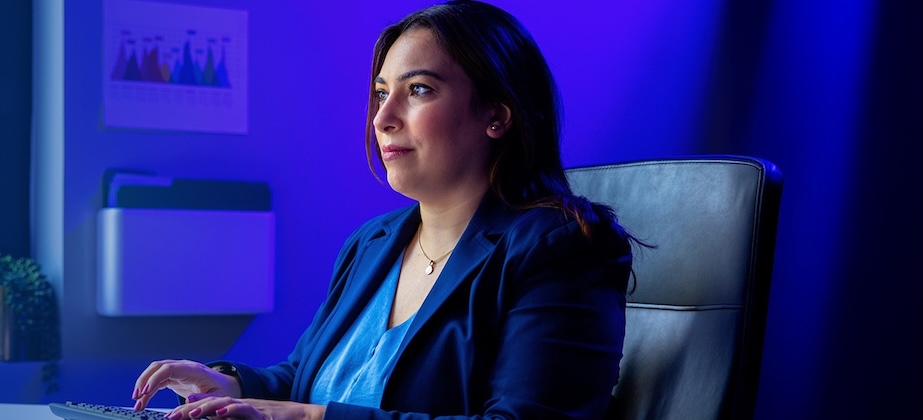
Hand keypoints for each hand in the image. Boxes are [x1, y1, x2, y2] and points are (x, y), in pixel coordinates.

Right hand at [132, 359, 241, 410]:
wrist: (227, 387)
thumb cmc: (223, 391)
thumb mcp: (217, 397)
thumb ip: (203, 398)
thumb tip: (189, 399)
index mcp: (194, 370)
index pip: (169, 368)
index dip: (154, 378)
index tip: (144, 391)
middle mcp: (184, 367)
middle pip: (158, 366)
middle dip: (144, 380)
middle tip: (136, 397)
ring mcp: (178, 371)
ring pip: (155, 373)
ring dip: (143, 385)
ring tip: (137, 403)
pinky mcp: (175, 378)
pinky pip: (157, 381)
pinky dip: (148, 390)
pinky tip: (143, 401)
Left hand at [164, 396, 325, 419]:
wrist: (301, 417)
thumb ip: (227, 418)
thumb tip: (210, 416)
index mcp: (233, 409)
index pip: (206, 407)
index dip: (187, 410)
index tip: (170, 416)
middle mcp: (239, 405)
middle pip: (210, 402)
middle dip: (189, 409)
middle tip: (171, 417)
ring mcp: (250, 408)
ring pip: (224, 403)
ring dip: (206, 407)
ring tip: (190, 413)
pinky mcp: (262, 414)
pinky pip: (245, 410)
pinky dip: (232, 410)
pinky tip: (221, 412)